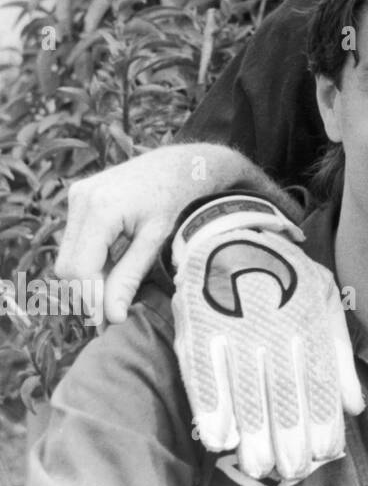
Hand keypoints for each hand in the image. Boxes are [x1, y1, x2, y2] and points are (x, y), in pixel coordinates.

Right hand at [56, 144, 283, 323]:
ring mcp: (77, 196)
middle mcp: (81, 199)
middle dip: (89, 291)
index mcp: (101, 208)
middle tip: (113, 311)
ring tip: (118, 287)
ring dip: (89, 277)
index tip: (108, 321)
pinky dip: (91, 259)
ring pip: (68, 255)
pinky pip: (75, 240)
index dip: (92, 298)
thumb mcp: (156, 240)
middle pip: (68, 266)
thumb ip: (130, 277)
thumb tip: (111, 316)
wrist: (180, 164)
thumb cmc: (177, 199)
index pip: (80, 269)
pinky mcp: (79, 197)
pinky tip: (114, 264)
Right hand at [171, 194, 363, 480]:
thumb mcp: (324, 298)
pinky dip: (212, 406)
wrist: (232, 234)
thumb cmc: (286, 275)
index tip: (323, 451)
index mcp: (308, 315)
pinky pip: (205, 372)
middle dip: (287, 432)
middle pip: (283, 385)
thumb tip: (353, 407)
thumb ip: (339, 353)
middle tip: (290, 468)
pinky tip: (219, 437)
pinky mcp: (198, 325)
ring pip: (245, 384)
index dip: (320, 416)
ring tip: (258, 464)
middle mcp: (273, 321)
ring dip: (252, 429)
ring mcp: (234, 323)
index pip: (317, 374)